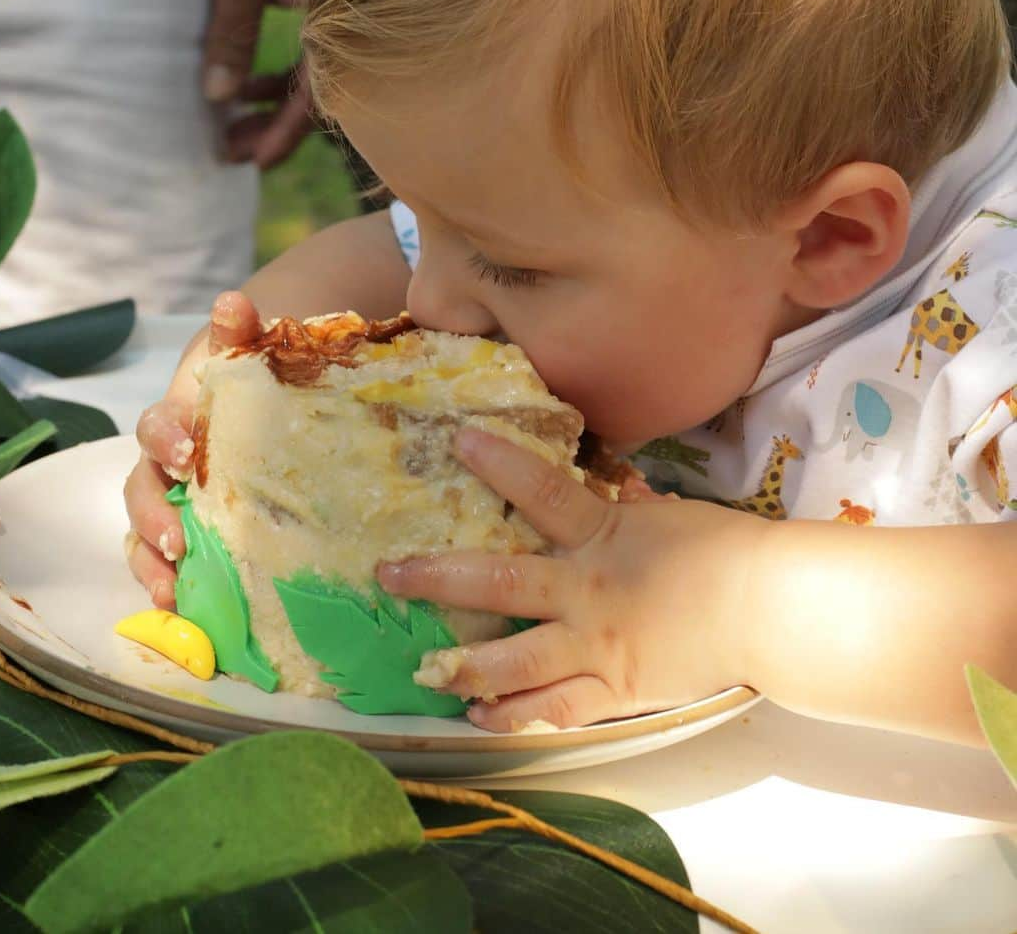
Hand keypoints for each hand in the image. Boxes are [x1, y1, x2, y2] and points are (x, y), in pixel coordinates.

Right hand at [123, 291, 262, 605]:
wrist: (270, 395)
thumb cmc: (254, 375)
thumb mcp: (251, 349)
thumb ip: (240, 329)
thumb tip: (233, 301)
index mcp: (177, 418)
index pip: (154, 428)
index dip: (164, 440)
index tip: (185, 453)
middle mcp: (166, 464)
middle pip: (141, 492)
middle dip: (154, 517)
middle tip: (179, 541)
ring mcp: (176, 501)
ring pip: (144, 535)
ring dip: (152, 565)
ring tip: (173, 593)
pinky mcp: (194, 533)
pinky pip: (168, 565)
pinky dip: (171, 588)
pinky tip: (190, 614)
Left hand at [201, 0, 335, 169]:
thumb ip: (232, 30)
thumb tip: (217, 95)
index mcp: (335, 16)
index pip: (314, 96)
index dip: (282, 134)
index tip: (251, 161)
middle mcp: (348, 23)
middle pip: (315, 97)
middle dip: (270, 128)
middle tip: (228, 152)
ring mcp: (342, 16)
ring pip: (311, 79)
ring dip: (272, 104)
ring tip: (231, 124)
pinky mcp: (331, 6)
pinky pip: (312, 56)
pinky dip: (281, 75)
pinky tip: (250, 85)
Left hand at [377, 428, 767, 730]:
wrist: (767, 609)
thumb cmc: (723, 550)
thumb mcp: (667, 515)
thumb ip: (624, 506)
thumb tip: (607, 483)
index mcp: (601, 536)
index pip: (541, 491)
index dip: (498, 462)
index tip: (459, 439)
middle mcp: (585, 591)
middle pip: (499, 582)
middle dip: (438, 578)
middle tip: (389, 574)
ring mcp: (595, 646)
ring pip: (515, 661)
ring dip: (464, 666)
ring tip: (424, 671)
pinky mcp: (613, 691)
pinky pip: (555, 710)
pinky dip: (516, 716)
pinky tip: (481, 717)